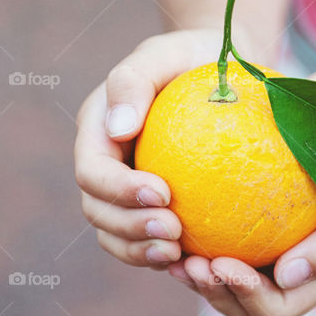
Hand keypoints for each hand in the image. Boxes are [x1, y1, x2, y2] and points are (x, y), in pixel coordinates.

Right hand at [74, 28, 239, 267]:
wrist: (223, 72)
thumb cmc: (192, 57)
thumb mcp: (165, 53)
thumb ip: (133, 81)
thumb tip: (118, 129)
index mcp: (97, 132)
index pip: (92, 172)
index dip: (118, 190)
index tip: (162, 193)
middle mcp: (106, 166)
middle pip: (98, 212)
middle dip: (130, 229)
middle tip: (175, 232)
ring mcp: (126, 192)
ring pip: (116, 235)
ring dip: (141, 252)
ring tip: (179, 255)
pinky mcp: (154, 209)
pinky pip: (149, 242)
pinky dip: (165, 257)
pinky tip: (195, 262)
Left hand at [167, 55, 315, 315]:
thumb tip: (285, 279)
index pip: (277, 308)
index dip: (245, 298)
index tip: (220, 263)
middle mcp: (294, 261)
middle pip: (242, 301)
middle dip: (212, 291)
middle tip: (185, 262)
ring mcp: (273, 237)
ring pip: (224, 269)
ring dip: (196, 268)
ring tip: (170, 244)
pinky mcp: (253, 207)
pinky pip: (218, 225)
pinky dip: (195, 226)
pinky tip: (169, 204)